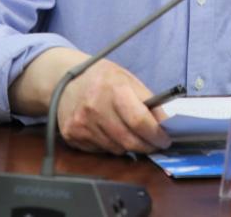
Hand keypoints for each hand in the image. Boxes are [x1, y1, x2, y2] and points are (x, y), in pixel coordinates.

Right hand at [57, 58, 171, 154]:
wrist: (65, 81)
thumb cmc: (102, 79)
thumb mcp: (127, 79)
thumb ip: (147, 101)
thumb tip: (165, 123)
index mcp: (113, 90)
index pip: (140, 121)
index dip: (156, 134)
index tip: (165, 140)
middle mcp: (95, 108)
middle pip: (129, 140)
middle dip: (147, 146)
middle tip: (154, 144)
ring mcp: (82, 124)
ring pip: (116, 149)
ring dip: (128, 146)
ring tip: (130, 134)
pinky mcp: (72, 136)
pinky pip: (100, 150)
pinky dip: (110, 145)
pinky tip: (109, 132)